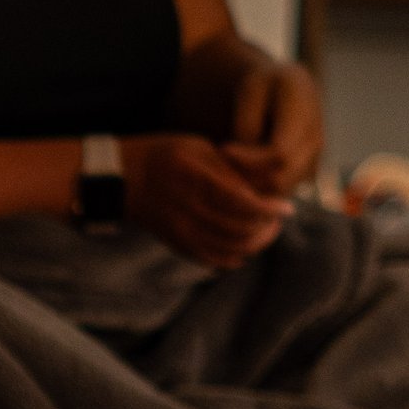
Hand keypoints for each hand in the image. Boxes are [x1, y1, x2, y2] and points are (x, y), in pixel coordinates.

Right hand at [122, 133, 291, 271]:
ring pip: (231, 249)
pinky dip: (235, 256)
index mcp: (196, 180)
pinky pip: (213, 260)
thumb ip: (232, 170)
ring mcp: (182, 231)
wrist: (122, 179)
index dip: (270, 209)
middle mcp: (189, 210)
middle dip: (267, 226)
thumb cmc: (165, 156)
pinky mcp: (178, 244)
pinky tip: (244, 246)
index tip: (286, 207)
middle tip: (277, 216)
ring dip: (256, 243)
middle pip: (241, 230)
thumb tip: (264, 190)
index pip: (243, 203)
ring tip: (265, 230)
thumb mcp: (199, 148)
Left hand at [222, 49, 323, 194]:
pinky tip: (236, 172)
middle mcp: (315, 141)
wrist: (288, 91)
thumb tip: (243, 161)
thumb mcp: (250, 92)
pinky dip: (256, 189)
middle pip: (280, 179)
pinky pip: (278, 192)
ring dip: (249, 186)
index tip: (223, 149)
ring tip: (226, 168)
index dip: (248, 159)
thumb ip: (247, 124)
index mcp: (303, 114)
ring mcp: (313, 160)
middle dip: (245, 177)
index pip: (280, 154)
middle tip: (218, 165)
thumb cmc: (264, 86)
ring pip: (278, 191)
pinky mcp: (304, 174)